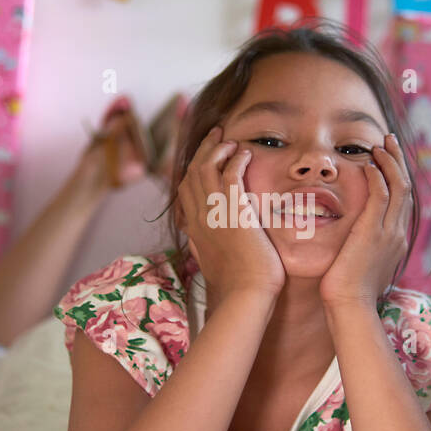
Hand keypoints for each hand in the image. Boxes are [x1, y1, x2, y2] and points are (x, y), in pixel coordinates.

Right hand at [177, 125, 285, 299]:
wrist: (245, 295)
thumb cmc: (238, 287)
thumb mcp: (214, 265)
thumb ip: (207, 249)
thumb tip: (202, 244)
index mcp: (194, 229)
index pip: (185, 190)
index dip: (193, 169)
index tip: (204, 157)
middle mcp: (199, 217)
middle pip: (192, 172)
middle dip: (203, 149)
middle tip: (216, 135)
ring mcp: (213, 213)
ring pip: (206, 168)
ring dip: (217, 148)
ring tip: (230, 139)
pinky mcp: (233, 210)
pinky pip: (230, 174)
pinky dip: (236, 159)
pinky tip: (245, 153)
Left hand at [319, 133, 410, 309]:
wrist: (350, 308)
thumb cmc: (348, 293)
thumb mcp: (361, 266)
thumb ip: (363, 250)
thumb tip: (354, 244)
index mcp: (395, 240)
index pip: (401, 200)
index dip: (396, 175)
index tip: (386, 158)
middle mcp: (397, 234)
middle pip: (405, 188)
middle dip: (397, 161)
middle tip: (388, 141)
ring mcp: (388, 233)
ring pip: (398, 187)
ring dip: (389, 162)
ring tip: (378, 145)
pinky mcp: (372, 233)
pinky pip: (381, 197)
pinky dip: (377, 177)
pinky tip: (368, 164)